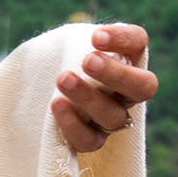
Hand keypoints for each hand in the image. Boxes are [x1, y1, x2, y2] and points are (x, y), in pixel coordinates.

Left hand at [51, 23, 157, 153]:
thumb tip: (56, 42)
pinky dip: (73, 123)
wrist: (35, 91)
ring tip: (63, 79)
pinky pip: (89, 139)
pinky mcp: (92, 139)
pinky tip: (56, 104)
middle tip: (88, 61)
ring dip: (88, 97)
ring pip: (113, 115)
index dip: (123, 40)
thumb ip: (67, 40)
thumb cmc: (51, 60)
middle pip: (142, 87)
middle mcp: (126, 90)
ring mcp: (112, 116)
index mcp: (124, 57)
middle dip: (116, 74)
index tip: (96, 37)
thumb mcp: (59, 43)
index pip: (137, 43)